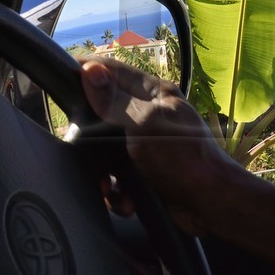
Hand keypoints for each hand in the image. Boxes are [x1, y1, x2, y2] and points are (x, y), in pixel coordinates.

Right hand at [79, 56, 245, 235]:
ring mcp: (146, 145)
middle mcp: (148, 116)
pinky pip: (117, 178)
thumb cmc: (184, 159)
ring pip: (105, 152)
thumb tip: (90, 70)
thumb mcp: (145, 124)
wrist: (211, 205)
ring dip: (105, 175)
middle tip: (85, 151)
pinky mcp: (145, 173)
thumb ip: (115, 101)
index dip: (88, 71)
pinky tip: (127, 201)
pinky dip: (119, 193)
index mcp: (153, 94)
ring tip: (111, 186)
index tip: (63, 73)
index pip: (113, 72)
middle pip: (102, 115)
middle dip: (90, 139)